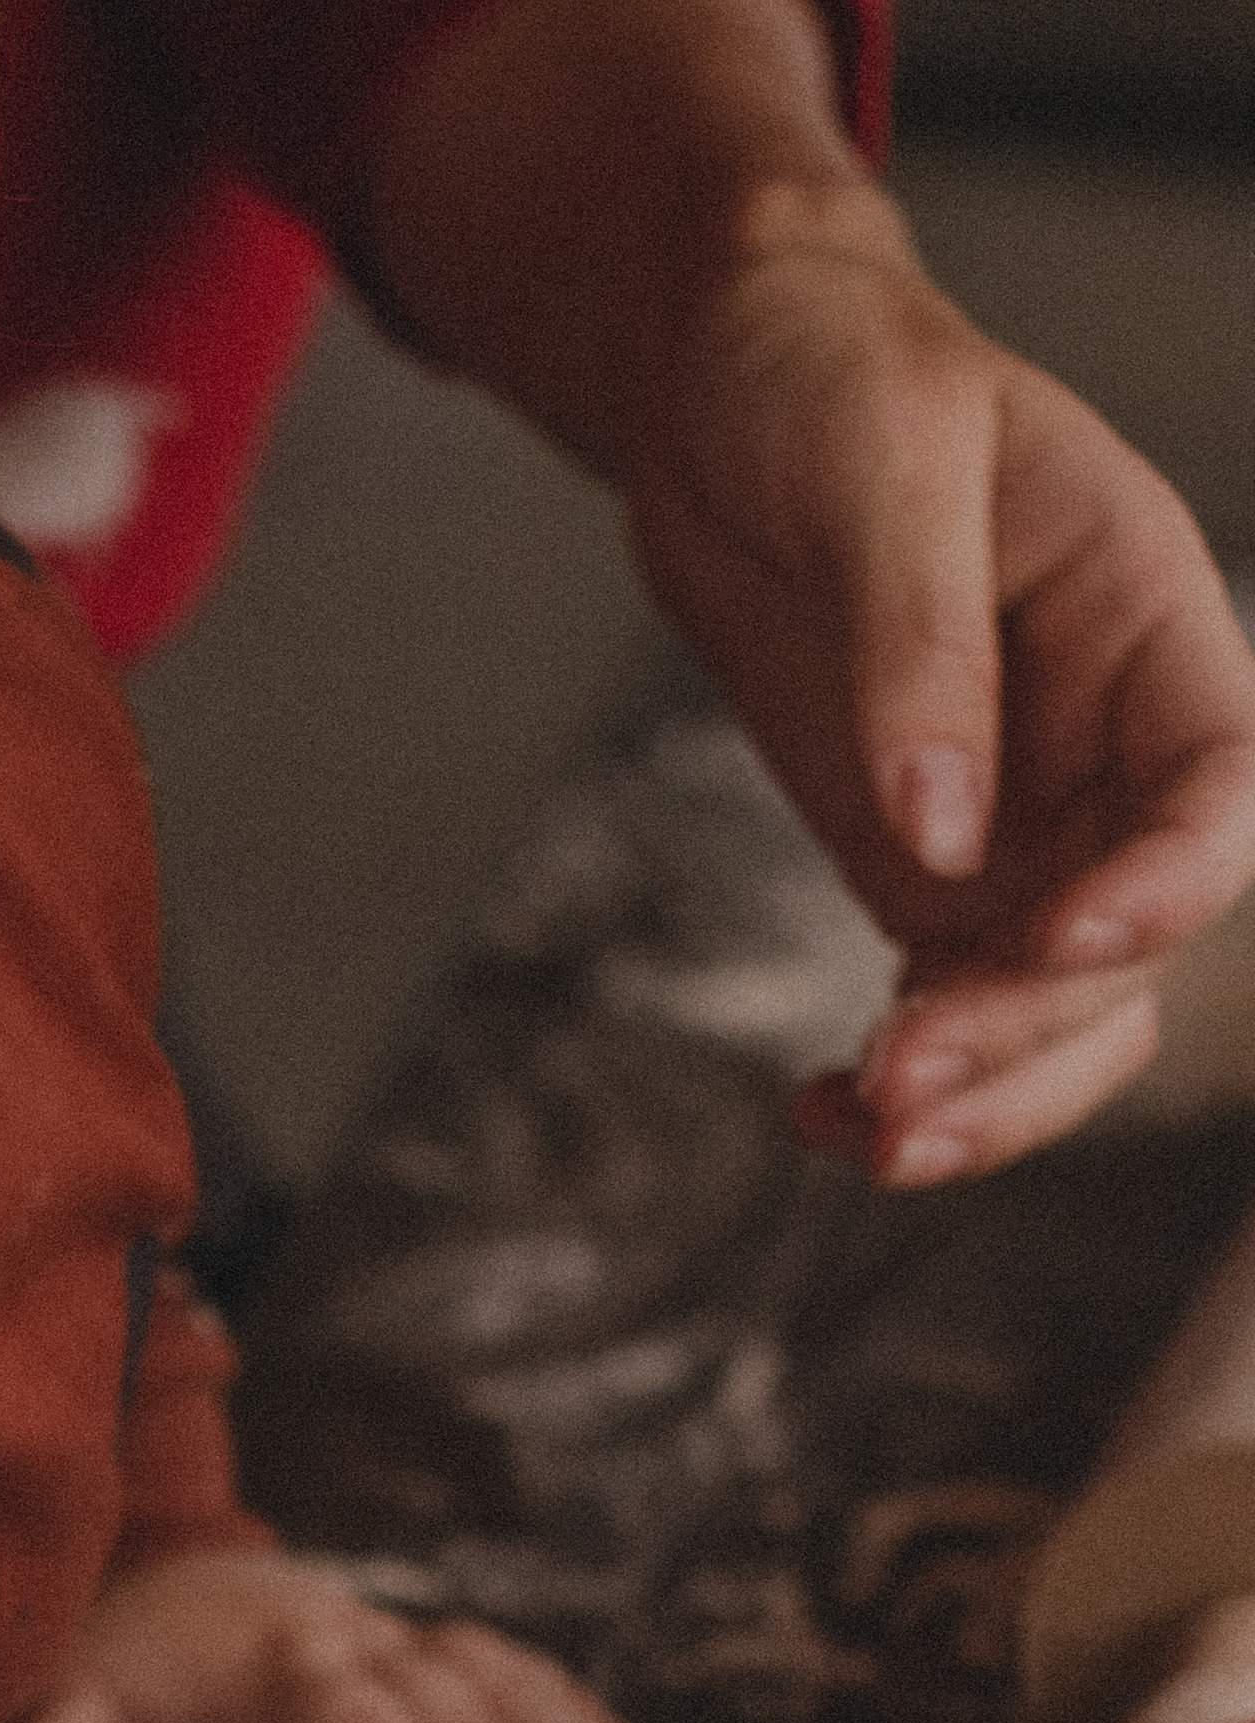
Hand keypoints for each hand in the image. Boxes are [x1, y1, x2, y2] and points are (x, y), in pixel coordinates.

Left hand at [626, 201, 1254, 1181]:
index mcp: (1150, 624)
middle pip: (1128, 939)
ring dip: (978, 1095)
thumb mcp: (878, 463)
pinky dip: (893, 1088)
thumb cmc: (828, 381)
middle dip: (1026, 1024)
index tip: (1062, 937)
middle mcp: (1110, 749)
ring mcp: (1027, 832)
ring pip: (1054, 1014)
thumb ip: (918, 642)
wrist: (724, 400)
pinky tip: (817, 1120)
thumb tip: (942, 836)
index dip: (1171, 882)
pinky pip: (948, 1015)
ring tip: (861, 1135)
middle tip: (899, 1080)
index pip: (1219, 785)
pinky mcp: (930, 883)